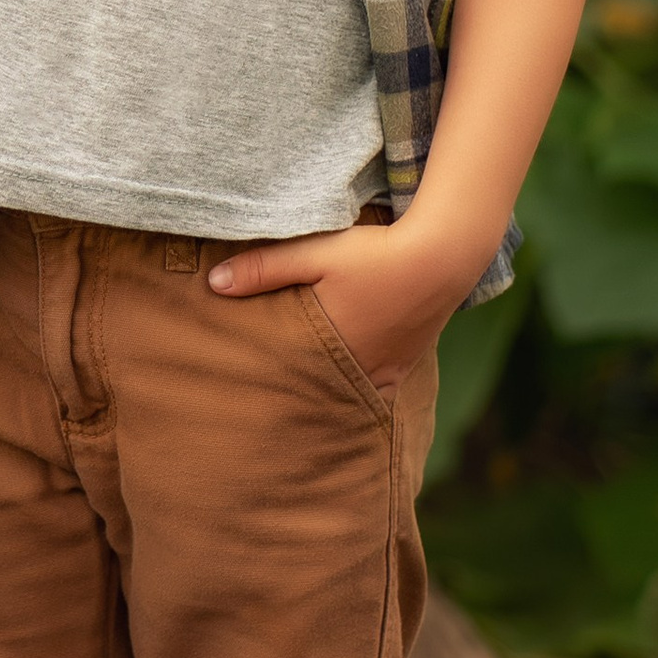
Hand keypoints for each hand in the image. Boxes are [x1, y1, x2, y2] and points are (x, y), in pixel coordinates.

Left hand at [204, 217, 475, 398]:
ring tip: (303, 392)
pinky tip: (346, 382)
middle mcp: (362, 369)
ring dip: (328, 389)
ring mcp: (390, 369)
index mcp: (332, 349)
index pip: (289, 379)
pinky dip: (360, 385)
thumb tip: (212, 285)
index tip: (244, 392)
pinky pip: (379, 386)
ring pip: (349, 391)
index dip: (267, 386)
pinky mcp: (409, 361)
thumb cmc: (375, 253)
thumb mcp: (313, 253)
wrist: (444, 254)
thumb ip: (263, 268)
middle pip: (319, 391)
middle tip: (267, 405)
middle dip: (296, 395)